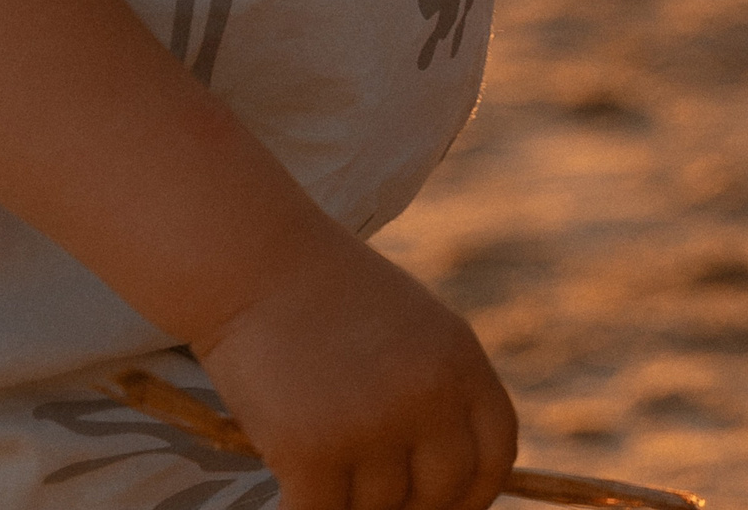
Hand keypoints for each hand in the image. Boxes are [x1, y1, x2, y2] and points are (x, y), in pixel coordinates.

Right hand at [194, 227, 515, 509]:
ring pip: (376, 509)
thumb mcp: (413, 330)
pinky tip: (292, 492)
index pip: (495, 455)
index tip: (448, 504)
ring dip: (350, 500)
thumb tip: (449, 481)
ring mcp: (371, 424)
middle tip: (374, 495)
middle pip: (441, 492)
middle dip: (410, 505)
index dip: (474, 494)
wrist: (252, 261)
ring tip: (324, 459)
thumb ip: (439, 392)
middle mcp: (428, 394)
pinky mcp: (311, 449)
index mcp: (460, 360)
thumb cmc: (327, 297)